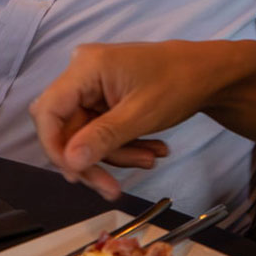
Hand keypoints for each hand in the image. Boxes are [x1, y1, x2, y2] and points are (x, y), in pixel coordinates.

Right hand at [30, 41, 211, 199]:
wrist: (207, 73)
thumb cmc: (178, 83)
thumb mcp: (141, 114)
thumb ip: (103, 138)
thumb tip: (69, 163)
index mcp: (86, 67)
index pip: (48, 110)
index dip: (54, 146)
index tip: (75, 176)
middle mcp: (82, 73)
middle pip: (66, 127)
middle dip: (91, 159)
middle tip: (112, 188)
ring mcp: (93, 85)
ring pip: (85, 134)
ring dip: (115, 154)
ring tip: (151, 159)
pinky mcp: (104, 97)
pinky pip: (101, 129)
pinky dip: (122, 145)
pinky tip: (151, 150)